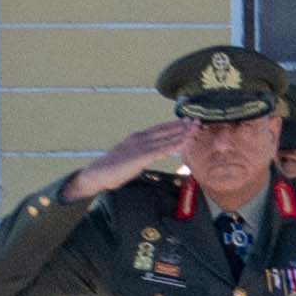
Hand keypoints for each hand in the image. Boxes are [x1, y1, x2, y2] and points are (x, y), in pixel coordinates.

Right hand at [63, 117, 198, 201]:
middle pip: (165, 130)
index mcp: (137, 137)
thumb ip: (142, 154)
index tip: (188, 121)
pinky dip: (174, 146)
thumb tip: (151, 154)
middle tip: (198, 121)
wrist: (97, 174)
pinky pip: (161, 150)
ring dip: (181, 134)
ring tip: (195, 129)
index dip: (174, 125)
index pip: (159, 129)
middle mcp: (140, 138)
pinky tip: (184, 144)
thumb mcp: (130, 157)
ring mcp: (140, 147)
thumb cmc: (113, 169)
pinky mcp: (140, 157)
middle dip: (182, 126)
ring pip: (165, 138)